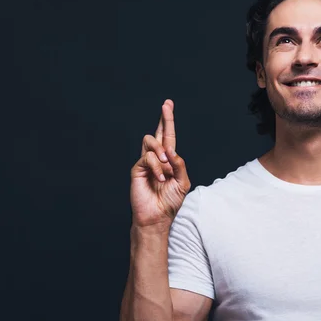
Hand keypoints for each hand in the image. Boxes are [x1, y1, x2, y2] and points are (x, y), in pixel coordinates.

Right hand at [130, 99, 190, 227]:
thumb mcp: (182, 182)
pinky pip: (147, 158)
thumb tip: (171, 150)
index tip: (168, 104)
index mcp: (168, 160)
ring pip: (151, 142)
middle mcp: (156, 158)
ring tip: (166, 166)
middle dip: (164, 118)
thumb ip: (180, 165)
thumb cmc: (170, 201)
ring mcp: (146, 163)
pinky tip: (160, 178)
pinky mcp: (137, 169)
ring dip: (161, 152)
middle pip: (158, 133)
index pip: (168, 137)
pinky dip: (156, 167)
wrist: (157, 216)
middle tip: (167, 105)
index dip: (167, 121)